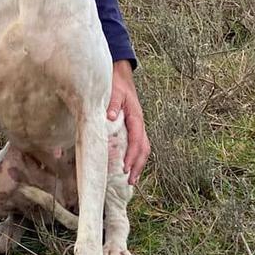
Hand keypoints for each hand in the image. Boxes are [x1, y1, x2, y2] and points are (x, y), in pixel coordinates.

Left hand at [108, 60, 149, 184]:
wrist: (120, 73)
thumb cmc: (117, 83)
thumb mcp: (114, 91)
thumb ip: (112, 104)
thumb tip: (110, 117)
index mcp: (136, 117)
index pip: (137, 140)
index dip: (132, 156)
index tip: (126, 167)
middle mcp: (139, 123)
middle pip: (144, 148)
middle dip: (138, 165)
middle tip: (131, 181)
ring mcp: (137, 125)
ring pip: (142, 148)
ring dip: (138, 164)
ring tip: (132, 179)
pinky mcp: (132, 125)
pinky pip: (137, 144)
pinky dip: (135, 156)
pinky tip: (128, 165)